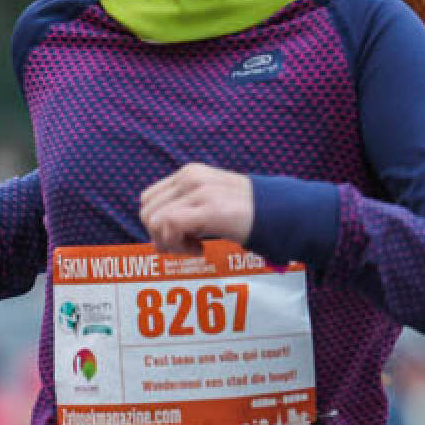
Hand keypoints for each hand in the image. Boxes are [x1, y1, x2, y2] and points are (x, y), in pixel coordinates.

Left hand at [139, 163, 253, 255]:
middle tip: (186, 248)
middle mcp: (189, 177)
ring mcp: (198, 191)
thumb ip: (185, 209)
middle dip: (160, 238)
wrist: (277, 214)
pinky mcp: (208, 208)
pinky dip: (178, 245)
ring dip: (170, 244)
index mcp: (188, 173)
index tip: (179, 239)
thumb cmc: (245, 215)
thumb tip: (158, 234)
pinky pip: (170, 226)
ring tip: (194, 249)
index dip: (156, 226)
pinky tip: (199, 250)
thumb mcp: (209, 203)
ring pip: (155, 221)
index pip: (149, 200)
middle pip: (148, 213)